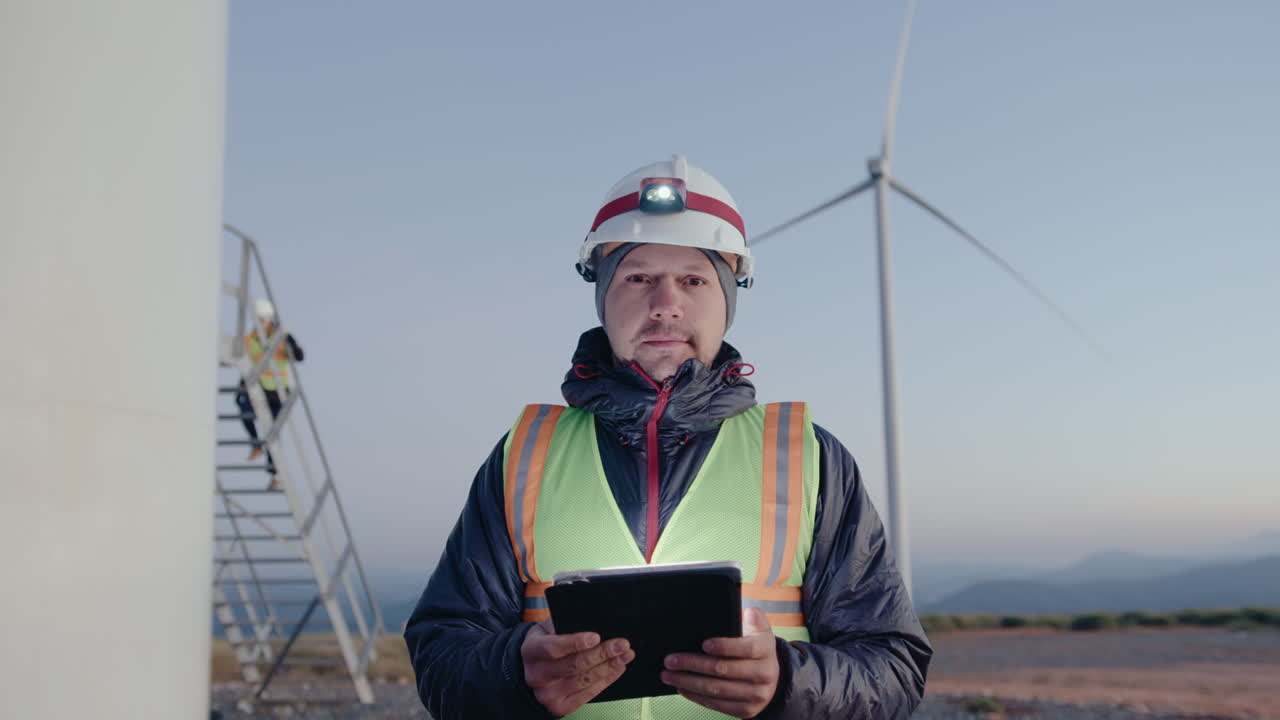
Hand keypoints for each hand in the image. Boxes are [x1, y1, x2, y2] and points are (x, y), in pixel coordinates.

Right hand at [521, 619, 634, 715]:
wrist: (534, 668)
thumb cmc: (547, 642)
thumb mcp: (549, 627)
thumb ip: (567, 624)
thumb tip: (597, 620)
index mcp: (531, 651)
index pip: (553, 648)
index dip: (575, 643)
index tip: (596, 636)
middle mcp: (536, 675)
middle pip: (573, 666)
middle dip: (602, 654)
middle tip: (622, 644)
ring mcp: (547, 694)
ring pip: (584, 680)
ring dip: (609, 667)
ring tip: (625, 655)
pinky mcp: (560, 707)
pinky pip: (588, 694)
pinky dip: (606, 680)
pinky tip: (617, 668)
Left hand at [661, 608, 779, 717]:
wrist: (771, 678)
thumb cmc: (756, 648)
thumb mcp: (759, 630)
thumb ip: (754, 618)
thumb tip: (748, 612)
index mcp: (766, 650)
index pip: (746, 648)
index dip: (725, 646)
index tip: (703, 644)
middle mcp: (764, 674)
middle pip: (724, 670)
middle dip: (693, 664)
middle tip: (671, 660)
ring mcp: (755, 695)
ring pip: (717, 690)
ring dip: (688, 682)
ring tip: (668, 675)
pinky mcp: (746, 710)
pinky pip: (717, 704)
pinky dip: (696, 696)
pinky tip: (682, 688)